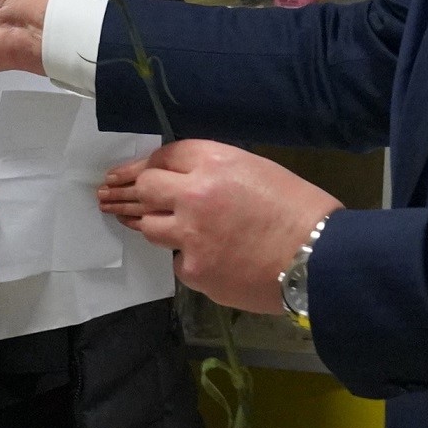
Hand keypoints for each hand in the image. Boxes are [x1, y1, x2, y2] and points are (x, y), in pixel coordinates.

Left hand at [97, 140, 340, 312]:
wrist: (320, 259)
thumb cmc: (301, 210)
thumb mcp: (258, 171)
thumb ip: (217, 173)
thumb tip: (189, 182)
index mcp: (214, 162)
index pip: (164, 157)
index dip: (143, 166)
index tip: (127, 173)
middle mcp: (193, 194)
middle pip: (145, 189)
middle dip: (128, 192)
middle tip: (108, 196)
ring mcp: (189, 236)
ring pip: (149, 228)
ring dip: (148, 224)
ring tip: (132, 221)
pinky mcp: (194, 271)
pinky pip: (179, 261)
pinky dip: (187, 258)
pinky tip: (202, 258)